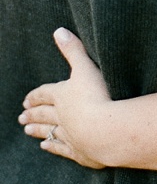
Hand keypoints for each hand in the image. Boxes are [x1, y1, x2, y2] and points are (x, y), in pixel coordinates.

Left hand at [19, 29, 112, 166]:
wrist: (107, 131)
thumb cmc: (98, 97)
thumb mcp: (86, 68)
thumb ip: (74, 50)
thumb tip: (59, 31)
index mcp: (62, 95)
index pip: (45, 94)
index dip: (36, 96)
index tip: (26, 100)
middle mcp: (62, 117)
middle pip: (44, 114)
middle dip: (33, 114)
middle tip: (22, 117)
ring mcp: (70, 136)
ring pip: (50, 131)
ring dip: (38, 130)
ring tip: (27, 131)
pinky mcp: (80, 152)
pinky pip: (62, 149)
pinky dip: (53, 147)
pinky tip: (45, 146)